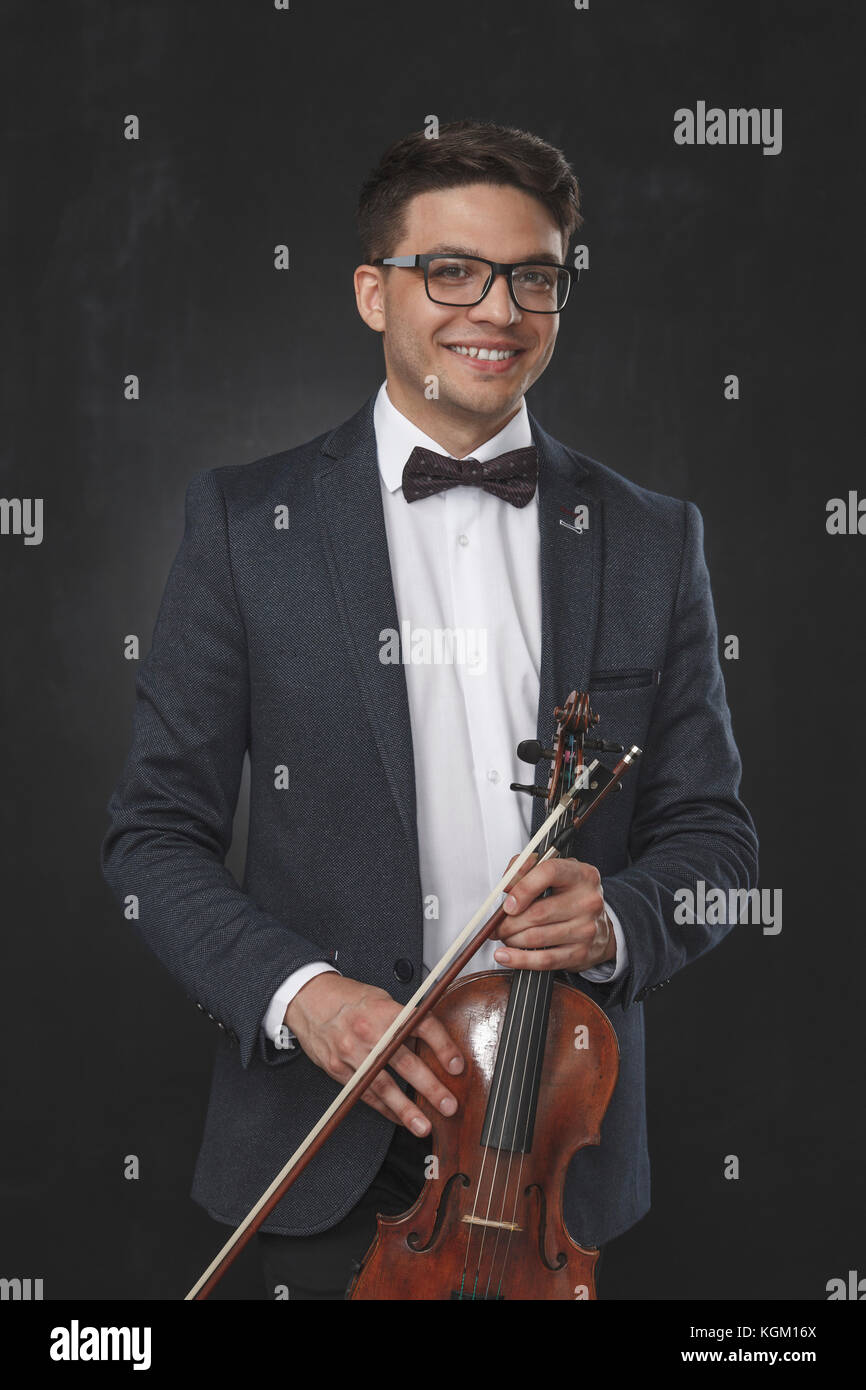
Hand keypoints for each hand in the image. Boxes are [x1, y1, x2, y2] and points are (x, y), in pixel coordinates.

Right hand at [284, 973, 463, 1136]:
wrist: (308, 998)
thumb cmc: (349, 998)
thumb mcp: (381, 999)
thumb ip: (404, 1020)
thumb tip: (432, 1044)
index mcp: (386, 1010)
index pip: (422, 1026)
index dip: (443, 1046)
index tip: (457, 1066)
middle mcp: (369, 1031)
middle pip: (405, 1062)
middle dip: (430, 1087)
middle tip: (448, 1105)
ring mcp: (351, 1052)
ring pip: (382, 1085)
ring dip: (405, 1109)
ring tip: (423, 1126)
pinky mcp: (338, 1069)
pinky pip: (363, 1093)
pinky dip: (383, 1108)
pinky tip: (398, 1118)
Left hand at [491, 852, 615, 972]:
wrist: (598, 925)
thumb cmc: (570, 895)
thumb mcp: (553, 871)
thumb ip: (525, 867)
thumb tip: (507, 885)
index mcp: (581, 875)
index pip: (549, 872)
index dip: (522, 888)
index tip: (508, 903)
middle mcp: (587, 901)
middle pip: (538, 913)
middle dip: (509, 922)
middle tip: (497, 925)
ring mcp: (586, 929)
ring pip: (537, 937)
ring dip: (512, 939)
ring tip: (505, 936)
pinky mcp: (580, 953)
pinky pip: (544, 960)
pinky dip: (519, 960)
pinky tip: (506, 956)